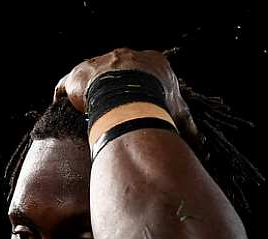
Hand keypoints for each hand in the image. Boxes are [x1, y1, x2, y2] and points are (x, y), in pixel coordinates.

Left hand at [53, 48, 197, 136]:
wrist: (129, 96)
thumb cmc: (158, 102)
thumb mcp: (177, 114)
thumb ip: (188, 129)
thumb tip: (204, 153)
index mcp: (150, 61)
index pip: (145, 72)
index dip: (141, 88)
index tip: (140, 103)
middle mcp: (124, 56)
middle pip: (117, 71)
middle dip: (115, 87)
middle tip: (111, 108)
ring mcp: (100, 63)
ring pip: (92, 75)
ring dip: (90, 90)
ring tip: (88, 109)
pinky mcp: (79, 74)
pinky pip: (66, 84)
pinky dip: (64, 95)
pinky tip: (63, 107)